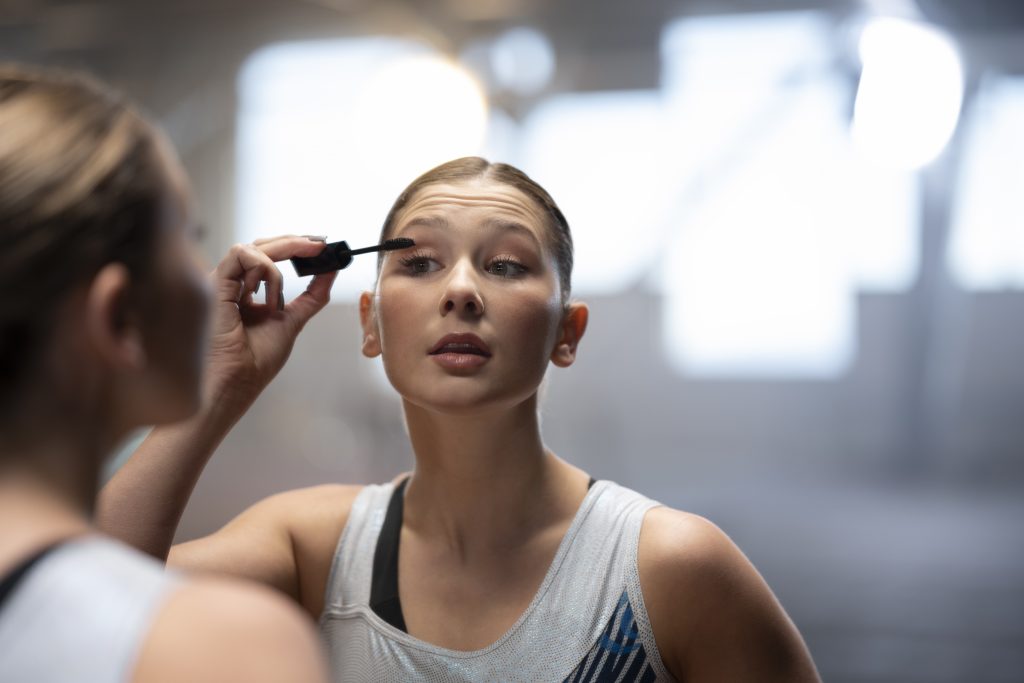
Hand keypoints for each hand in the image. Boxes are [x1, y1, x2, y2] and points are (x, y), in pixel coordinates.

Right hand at [204, 235, 336, 411]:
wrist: (237, 381)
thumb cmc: (254, 361)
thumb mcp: (292, 320)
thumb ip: (311, 296)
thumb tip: (330, 272)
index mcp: (246, 292)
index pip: (269, 256)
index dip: (294, 246)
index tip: (321, 246)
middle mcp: (232, 284)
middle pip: (262, 246)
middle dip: (295, 242)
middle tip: (320, 245)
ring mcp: (222, 282)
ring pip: (253, 248)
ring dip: (276, 270)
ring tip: (276, 304)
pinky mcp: (215, 282)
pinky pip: (241, 254)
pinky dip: (263, 270)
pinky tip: (265, 299)